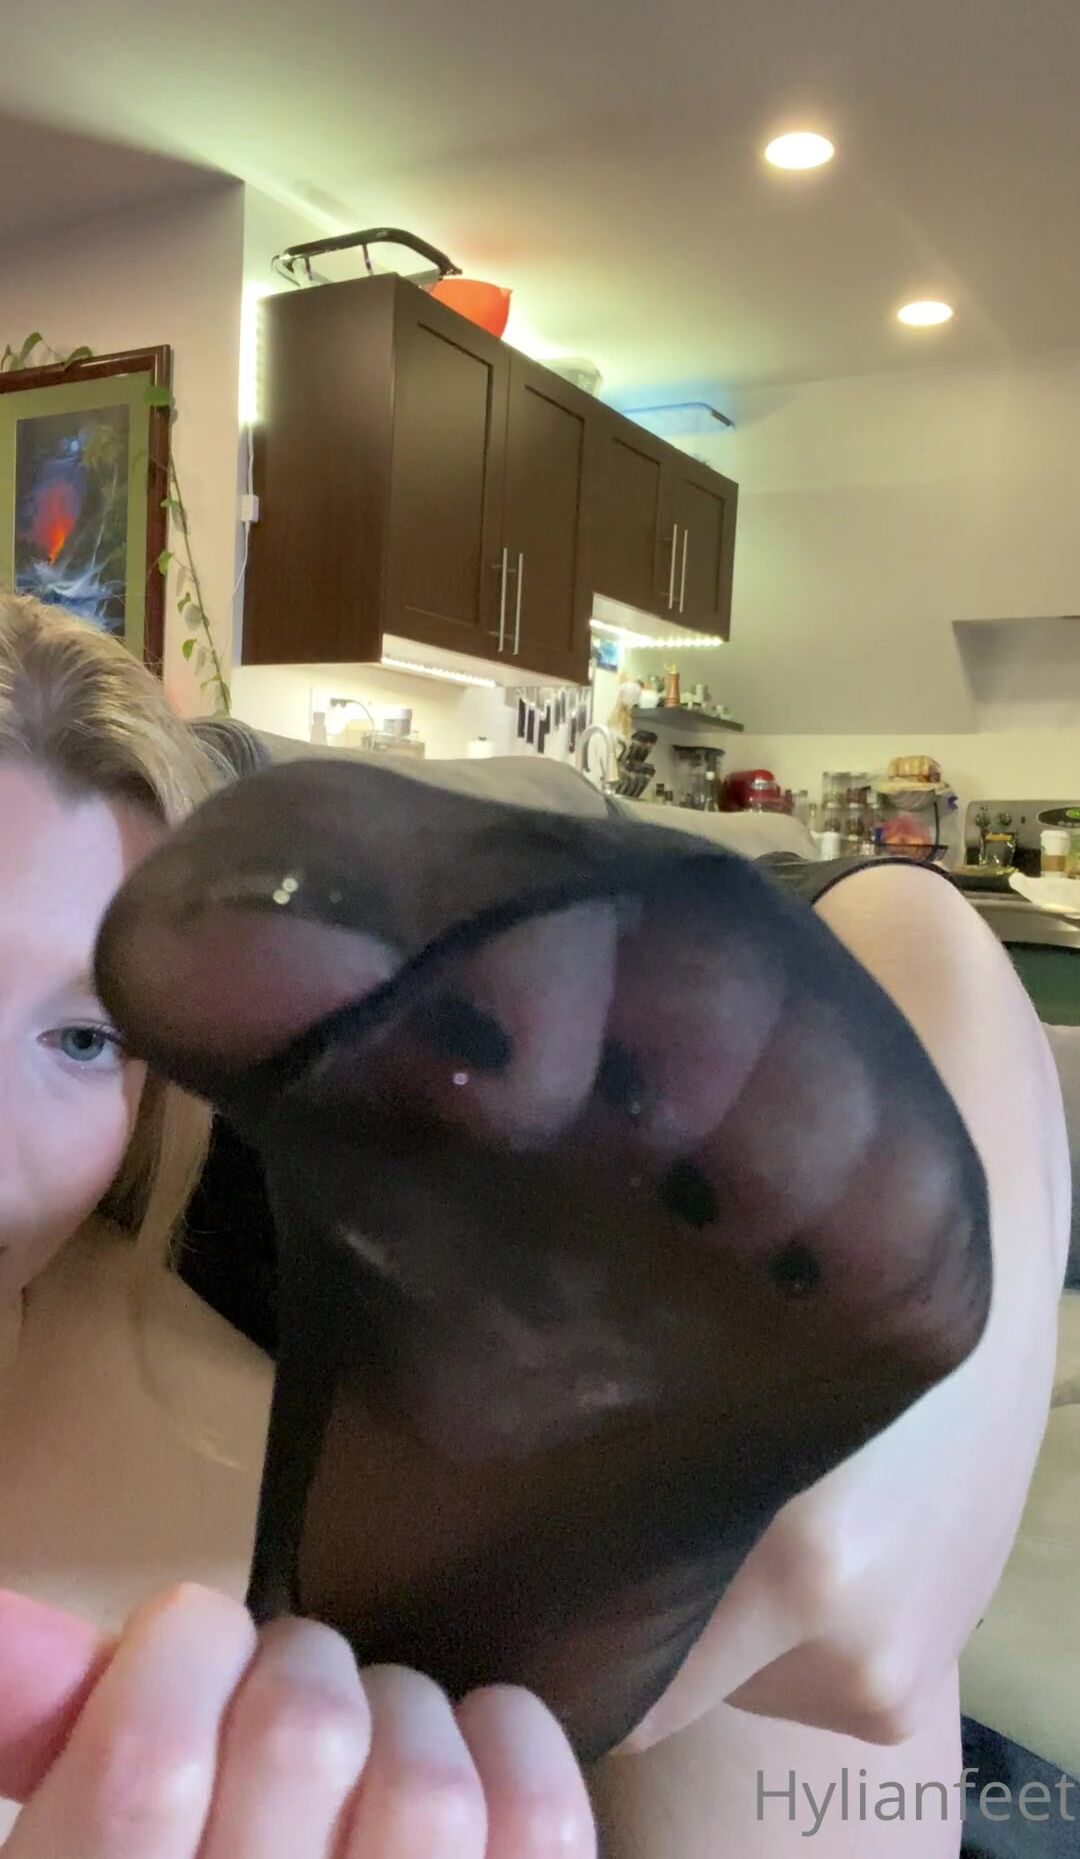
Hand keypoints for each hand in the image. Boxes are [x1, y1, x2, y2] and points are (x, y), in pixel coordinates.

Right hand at [0, 1585, 594, 1857]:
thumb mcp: (70, 1848)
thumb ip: (43, 1736)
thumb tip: (11, 1623)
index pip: (145, 1766)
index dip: (181, 1650)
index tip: (191, 1633)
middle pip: (304, 1734)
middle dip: (296, 1668)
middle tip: (284, 1695)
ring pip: (425, 1779)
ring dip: (400, 1714)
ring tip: (370, 1740)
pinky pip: (540, 1826)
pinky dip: (513, 1747)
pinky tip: (476, 1745)